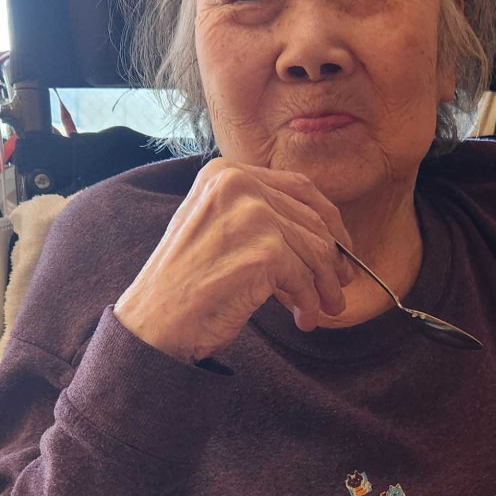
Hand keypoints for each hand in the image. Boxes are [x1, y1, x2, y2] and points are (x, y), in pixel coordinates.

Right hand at [113, 159, 355, 362]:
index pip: (299, 187)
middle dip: (333, 258)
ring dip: (325, 285)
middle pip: (312, 219)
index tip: (341, 247)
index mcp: (225, 172)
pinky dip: (309, 302)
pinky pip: (305, 278)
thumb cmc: (186, 283)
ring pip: (315, 250)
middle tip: (341, 284)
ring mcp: (251, 215)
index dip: (328, 220)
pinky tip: (304, 318)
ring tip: (326, 307)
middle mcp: (238, 184)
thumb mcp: (218, 228)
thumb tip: (326, 233)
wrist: (154, 322)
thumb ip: (261, 215)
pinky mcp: (264, 251)